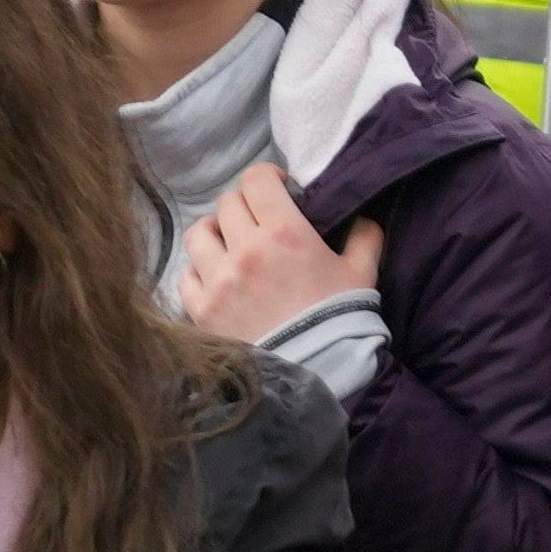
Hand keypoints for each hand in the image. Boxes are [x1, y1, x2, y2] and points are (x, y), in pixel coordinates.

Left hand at [176, 168, 381, 346]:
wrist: (316, 374)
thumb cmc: (340, 321)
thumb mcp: (362, 274)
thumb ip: (364, 237)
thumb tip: (363, 216)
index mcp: (285, 233)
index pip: (257, 179)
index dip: (267, 177)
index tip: (277, 188)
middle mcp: (245, 250)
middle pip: (227, 203)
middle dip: (244, 206)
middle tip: (258, 221)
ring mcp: (218, 280)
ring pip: (199, 232)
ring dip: (214, 233)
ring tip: (228, 245)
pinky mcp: (202, 309)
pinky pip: (186, 274)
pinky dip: (199, 271)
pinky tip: (216, 279)